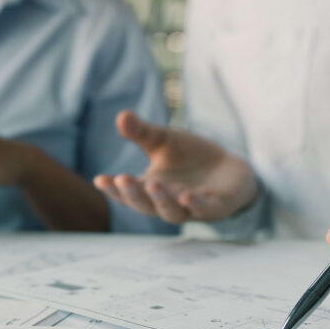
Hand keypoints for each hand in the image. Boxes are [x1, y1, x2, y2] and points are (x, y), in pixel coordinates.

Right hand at [93, 111, 258, 222]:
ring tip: (154, 185)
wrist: (229, 169)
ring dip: (162, 200)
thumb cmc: (190, 158)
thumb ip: (142, 133)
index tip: (100, 179)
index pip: (127, 194)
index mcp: (150, 189)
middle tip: (122, 180)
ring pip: (172, 212)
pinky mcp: (216, 207)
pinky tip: (187, 196)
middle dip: (133, 194)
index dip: (113, 189)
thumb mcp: (164, 141)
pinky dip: (195, 204)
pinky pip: (204, 210)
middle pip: (146, 206)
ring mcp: (191, 208)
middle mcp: (167, 202)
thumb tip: (122, 116)